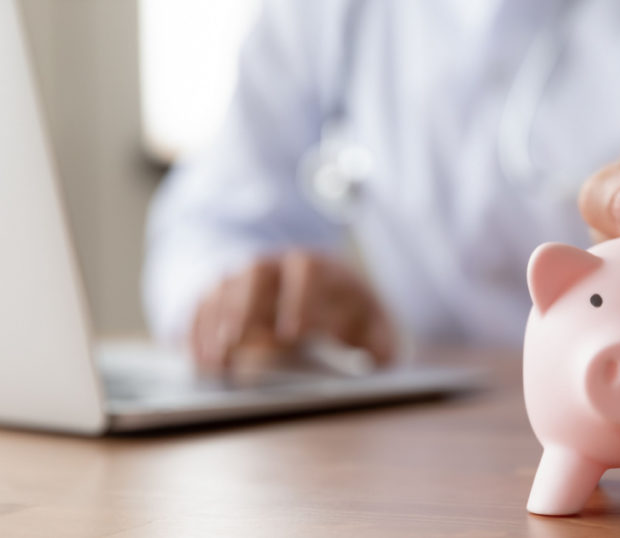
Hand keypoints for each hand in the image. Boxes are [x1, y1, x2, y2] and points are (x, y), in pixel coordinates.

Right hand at [190, 250, 394, 369]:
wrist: (329, 298)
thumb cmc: (354, 317)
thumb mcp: (377, 327)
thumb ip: (383, 341)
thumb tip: (379, 357)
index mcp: (324, 268)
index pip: (308, 269)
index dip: (300, 298)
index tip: (294, 334)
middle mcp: (281, 264)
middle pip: (256, 272)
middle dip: (246, 306)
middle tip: (238, 343)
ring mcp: (249, 276)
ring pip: (224, 286)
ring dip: (215, 323)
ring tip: (213, 363)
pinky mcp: (225, 294)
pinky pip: (202, 303)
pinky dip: (196, 330)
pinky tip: (197, 362)